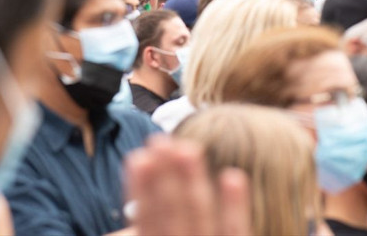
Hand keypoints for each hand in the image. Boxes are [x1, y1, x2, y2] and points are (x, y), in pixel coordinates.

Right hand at [126, 135, 251, 235]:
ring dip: (192, 181)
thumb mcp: (165, 234)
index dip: (141, 191)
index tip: (137, 157)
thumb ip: (149, 225)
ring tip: (187, 148)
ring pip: (200, 218)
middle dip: (165, 178)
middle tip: (158, 140)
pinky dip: (235, 206)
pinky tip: (232, 176)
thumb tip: (130, 212)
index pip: (148, 222)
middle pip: (172, 217)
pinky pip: (235, 231)